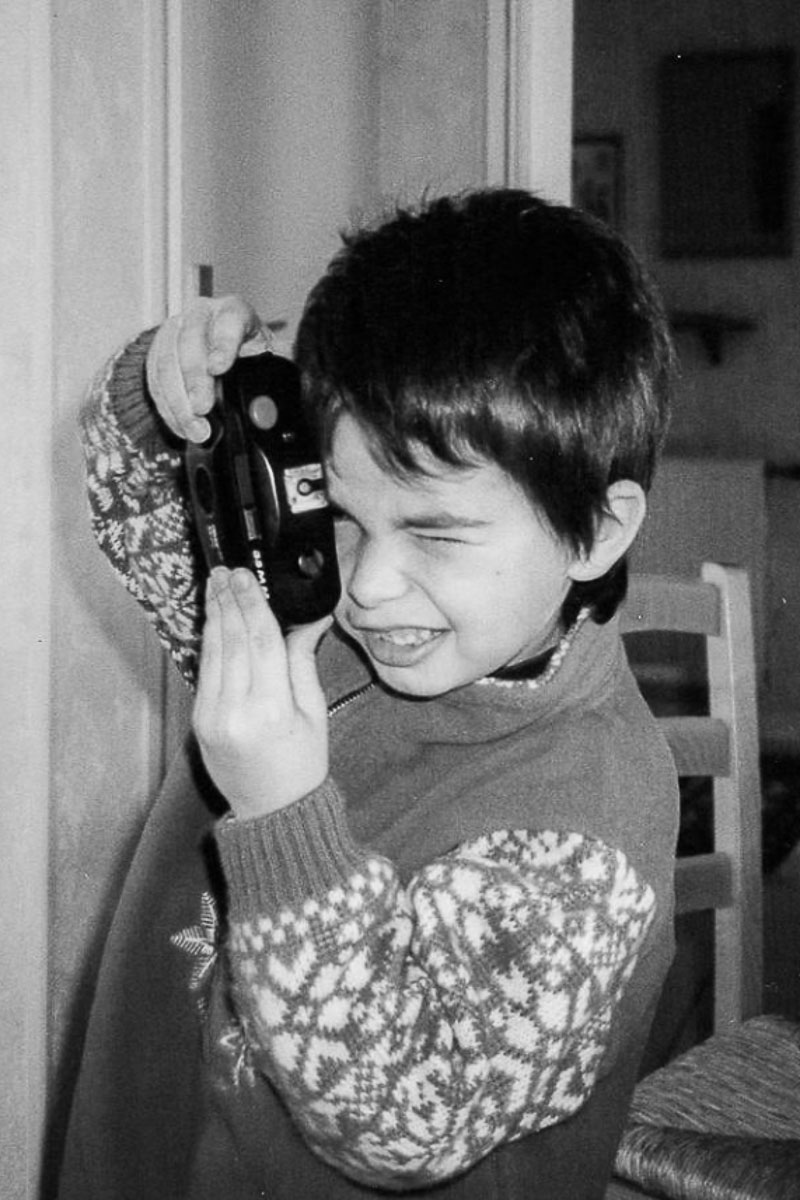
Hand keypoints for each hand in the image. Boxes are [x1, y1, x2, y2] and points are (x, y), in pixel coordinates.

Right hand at [146, 295, 269, 442]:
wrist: (223, 348)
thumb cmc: (251, 351)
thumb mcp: (271, 355)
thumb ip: (280, 369)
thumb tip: (282, 396)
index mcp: (233, 310)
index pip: (229, 319)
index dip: (223, 343)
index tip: (219, 368)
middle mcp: (200, 315)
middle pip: (190, 341)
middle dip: (194, 378)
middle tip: (201, 408)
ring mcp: (175, 332)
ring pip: (167, 362)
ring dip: (178, 400)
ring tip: (194, 429)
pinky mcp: (157, 353)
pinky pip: (155, 381)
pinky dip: (167, 407)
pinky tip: (180, 426)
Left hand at [193, 567, 331, 818]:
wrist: (272, 813)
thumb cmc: (302, 765)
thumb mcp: (314, 713)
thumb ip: (302, 663)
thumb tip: (309, 619)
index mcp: (272, 710)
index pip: (262, 643)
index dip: (254, 605)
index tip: (247, 577)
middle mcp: (237, 711)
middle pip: (234, 642)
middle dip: (230, 602)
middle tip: (226, 571)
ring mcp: (213, 717)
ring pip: (214, 654)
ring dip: (214, 616)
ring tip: (215, 586)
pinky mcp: (200, 722)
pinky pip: (205, 673)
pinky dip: (209, 643)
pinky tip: (213, 621)